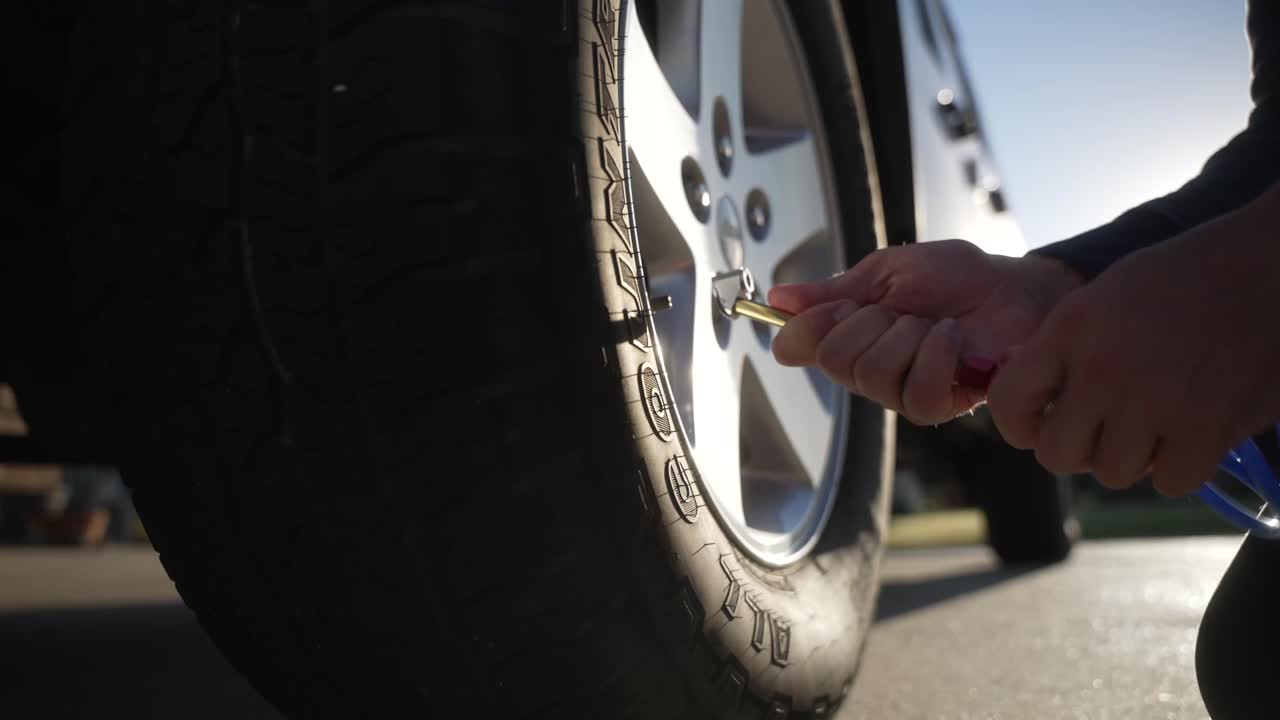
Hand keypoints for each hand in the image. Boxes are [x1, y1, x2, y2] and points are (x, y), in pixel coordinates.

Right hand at [768, 239, 1081, 423]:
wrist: (1016, 290)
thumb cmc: (957, 278)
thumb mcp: (887, 271)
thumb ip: (834, 290)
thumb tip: (777, 296)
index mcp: (849, 333)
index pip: (796, 346)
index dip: (811, 326)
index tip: (840, 305)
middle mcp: (867, 367)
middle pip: (834, 359)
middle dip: (870, 321)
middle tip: (904, 309)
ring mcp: (899, 390)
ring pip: (870, 375)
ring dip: (907, 336)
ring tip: (937, 324)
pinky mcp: (937, 405)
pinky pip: (914, 393)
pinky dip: (937, 356)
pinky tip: (955, 339)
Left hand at [988, 197, 1279, 495]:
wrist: (1268, 264)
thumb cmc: (1186, 277)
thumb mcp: (1104, 295)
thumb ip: (1066, 347)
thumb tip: (1039, 402)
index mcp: (1070, 329)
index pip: (1008, 402)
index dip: (1020, 426)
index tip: (1040, 427)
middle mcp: (1102, 369)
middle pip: (1057, 455)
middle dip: (1079, 449)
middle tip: (1105, 431)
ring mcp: (1153, 401)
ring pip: (1113, 473)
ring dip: (1133, 458)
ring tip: (1156, 423)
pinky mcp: (1206, 428)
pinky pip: (1170, 482)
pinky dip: (1181, 468)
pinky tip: (1192, 435)